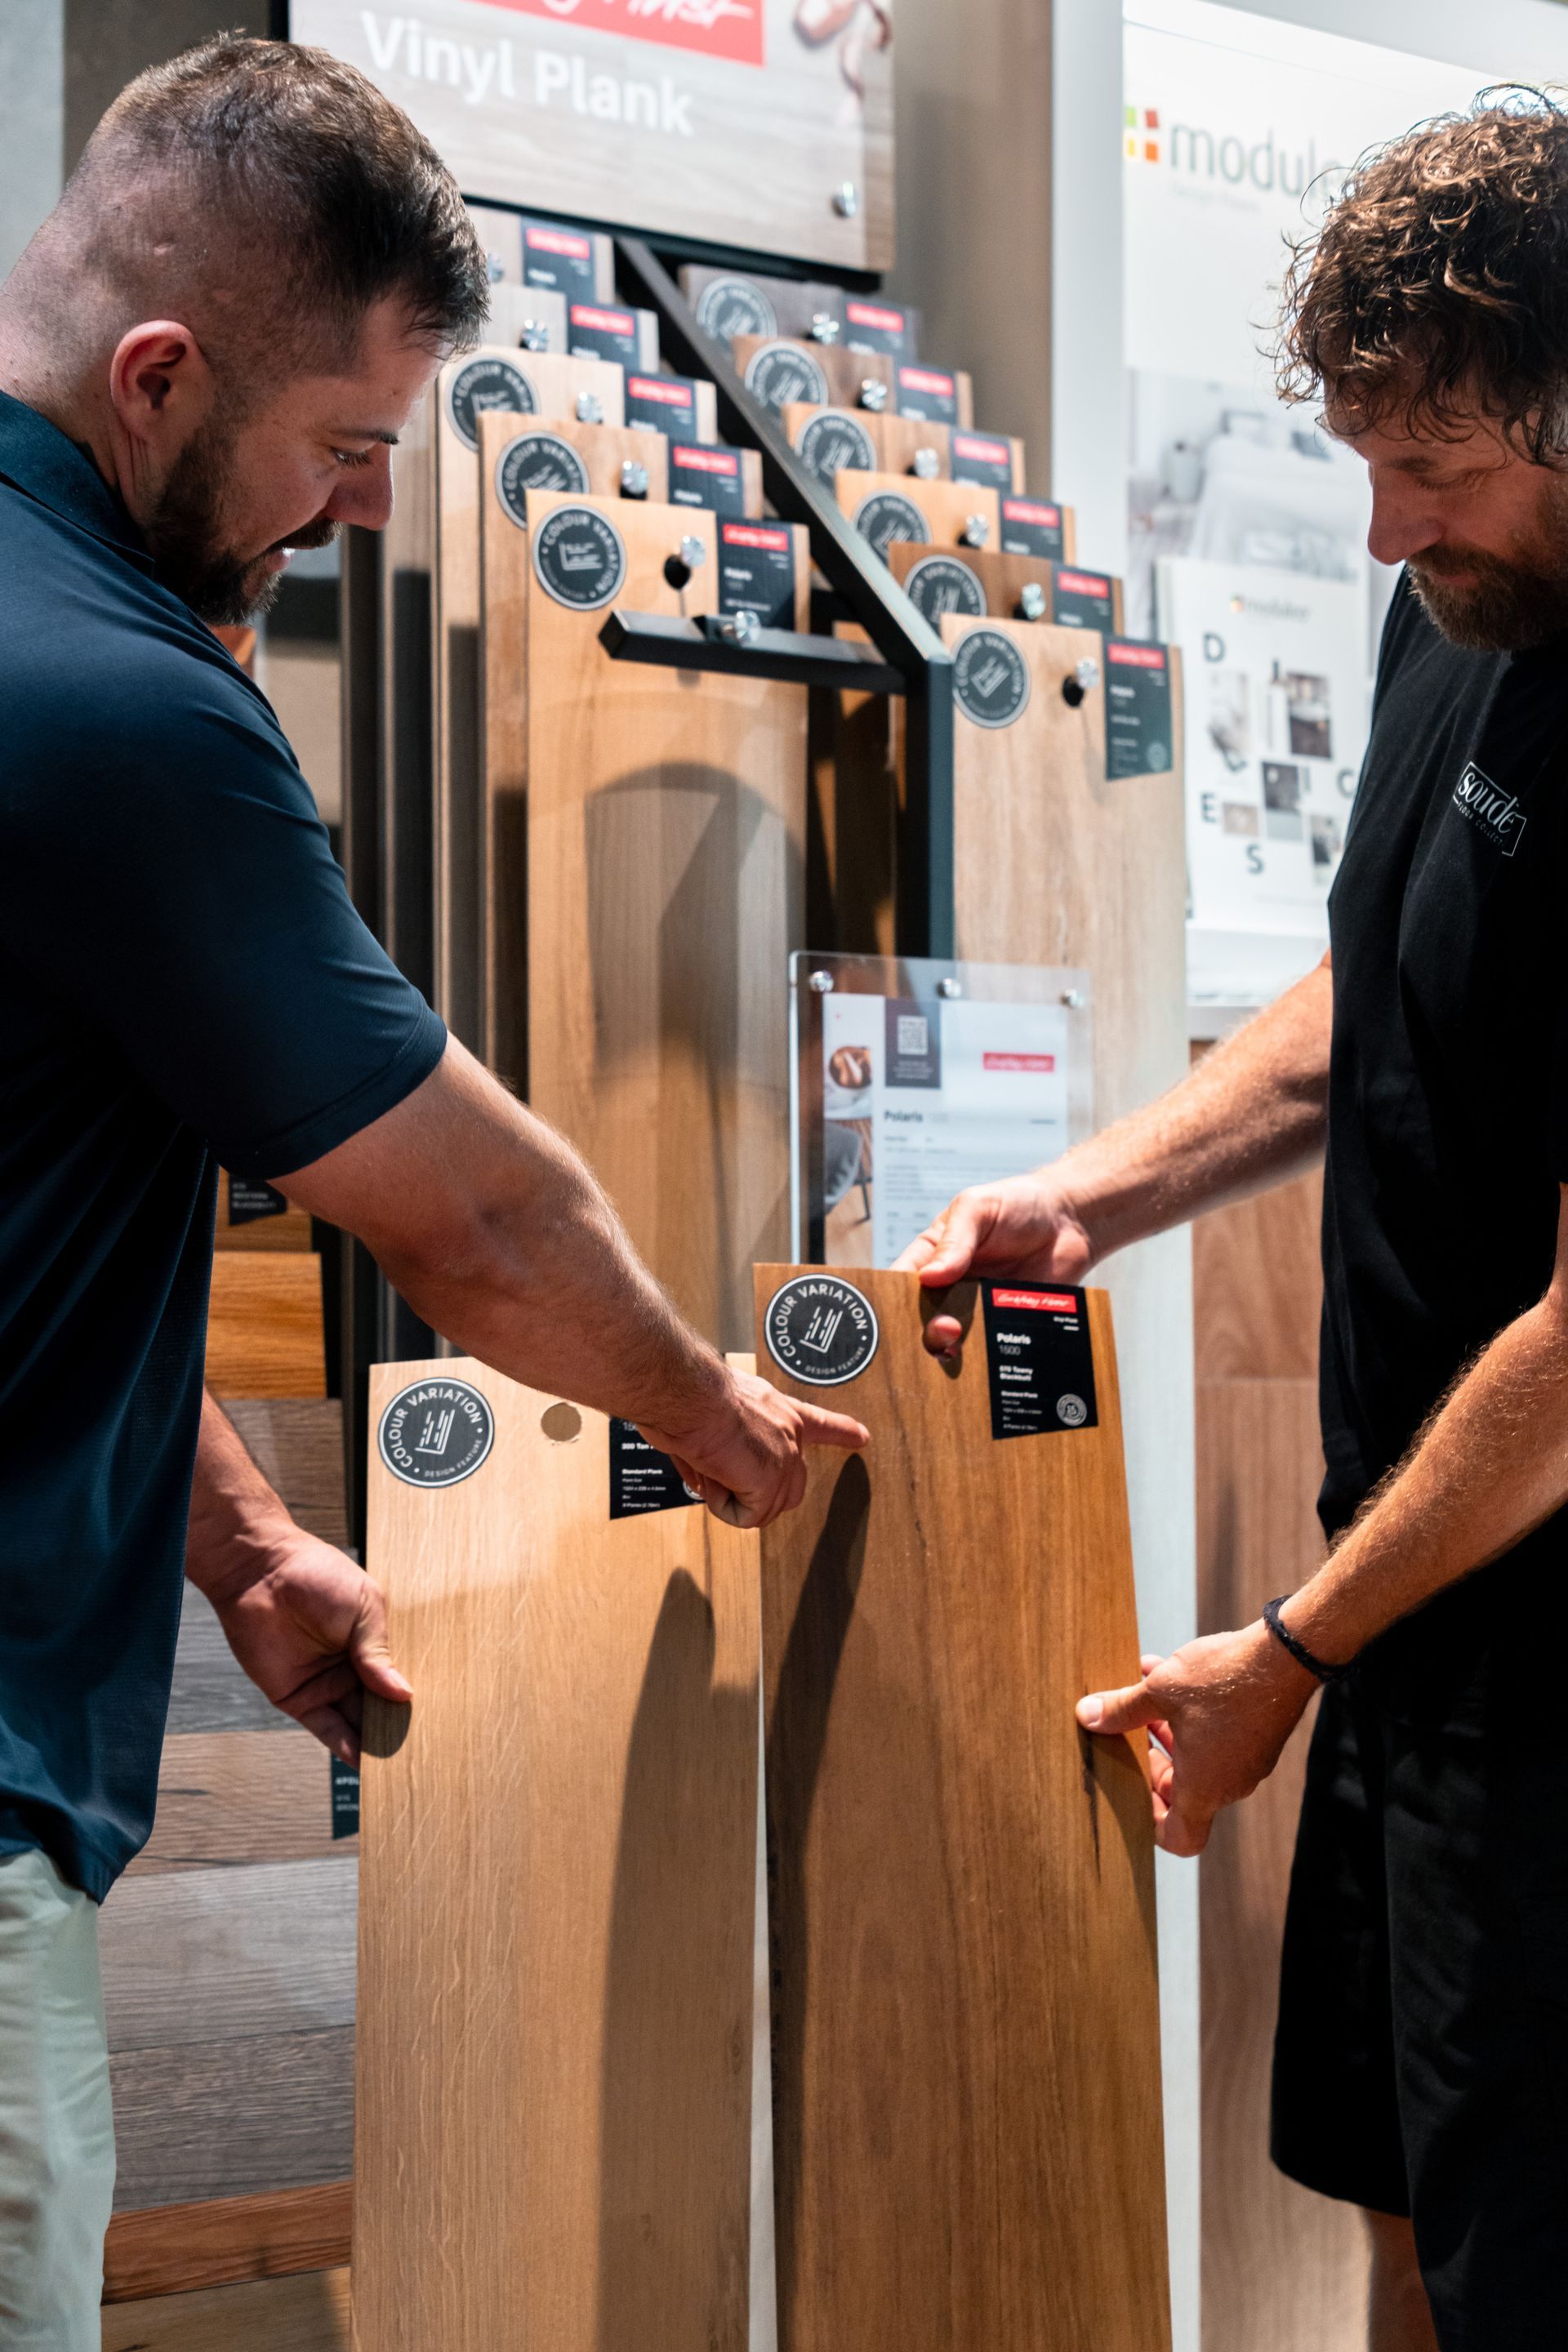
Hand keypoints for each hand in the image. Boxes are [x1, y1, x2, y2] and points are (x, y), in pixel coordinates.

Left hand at [205, 1532, 410, 1765]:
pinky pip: (325, 1728)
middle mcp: (352, 1667)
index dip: (414, 1698)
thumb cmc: (317, 1575)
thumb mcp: (363, 1607)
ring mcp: (326, 1684)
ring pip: (356, 1723)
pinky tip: (363, 1762)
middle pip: (380, 1707)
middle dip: (398, 1728)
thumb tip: (404, 1693)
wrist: (261, 1572)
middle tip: (423, 1753)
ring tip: (399, 1767)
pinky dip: (344, 1746)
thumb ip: (378, 1653)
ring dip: (374, 1744)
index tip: (439, 1722)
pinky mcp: (297, 1698)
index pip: (399, 1678)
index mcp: (373, 1642)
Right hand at [640, 1367, 867, 1529]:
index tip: (861, 1436)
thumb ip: (729, 1441)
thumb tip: (713, 1473)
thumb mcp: (719, 1411)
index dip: (840, 1431)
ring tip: (708, 1466)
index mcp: (778, 1409)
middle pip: (791, 1488)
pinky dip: (722, 1506)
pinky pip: (746, 1517)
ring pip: (764, 1507)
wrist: (688, 1390)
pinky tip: (711, 1477)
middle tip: (720, 1474)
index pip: (819, 1423)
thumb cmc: (691, 1393)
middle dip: (758, 1495)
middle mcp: (789, 1432)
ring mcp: (784, 1460)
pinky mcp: (769, 1484)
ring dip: (729, 1496)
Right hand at [892, 1171, 1095, 1359]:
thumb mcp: (977, 1208)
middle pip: (923, 1319)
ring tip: (960, 1340)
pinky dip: (984, 1355)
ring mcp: (977, 1309)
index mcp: (933, 1256)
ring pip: (952, 1340)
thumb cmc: (1018, 1204)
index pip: (902, 1282)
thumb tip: (930, 1276)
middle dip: (926, 1329)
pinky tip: (983, 1353)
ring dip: (951, 1346)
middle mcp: (951, 1287)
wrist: (1070, 1221)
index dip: (893, 1300)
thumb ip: (954, 1240)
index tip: (894, 1314)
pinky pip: (989, 1348)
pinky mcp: (1005, 1324)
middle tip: (945, 1327)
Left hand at [1076, 1623, 1317, 1855]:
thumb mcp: (1160, 1691)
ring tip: (1141, 1694)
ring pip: (1196, 1758)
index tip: (1130, 1792)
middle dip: (1149, 1762)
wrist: (1287, 1654)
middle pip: (1181, 1793)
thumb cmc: (1226, 1679)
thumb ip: (1121, 1709)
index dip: (1151, 1825)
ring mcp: (1247, 1761)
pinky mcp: (1257, 1736)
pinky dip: (1189, 1716)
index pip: (1180, 1838)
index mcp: (1205, 1788)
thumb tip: (1086, 1716)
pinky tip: (1165, 1673)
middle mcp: (1229, 1783)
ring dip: (1166, 1730)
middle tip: (1126, 1733)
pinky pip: (1215, 1737)